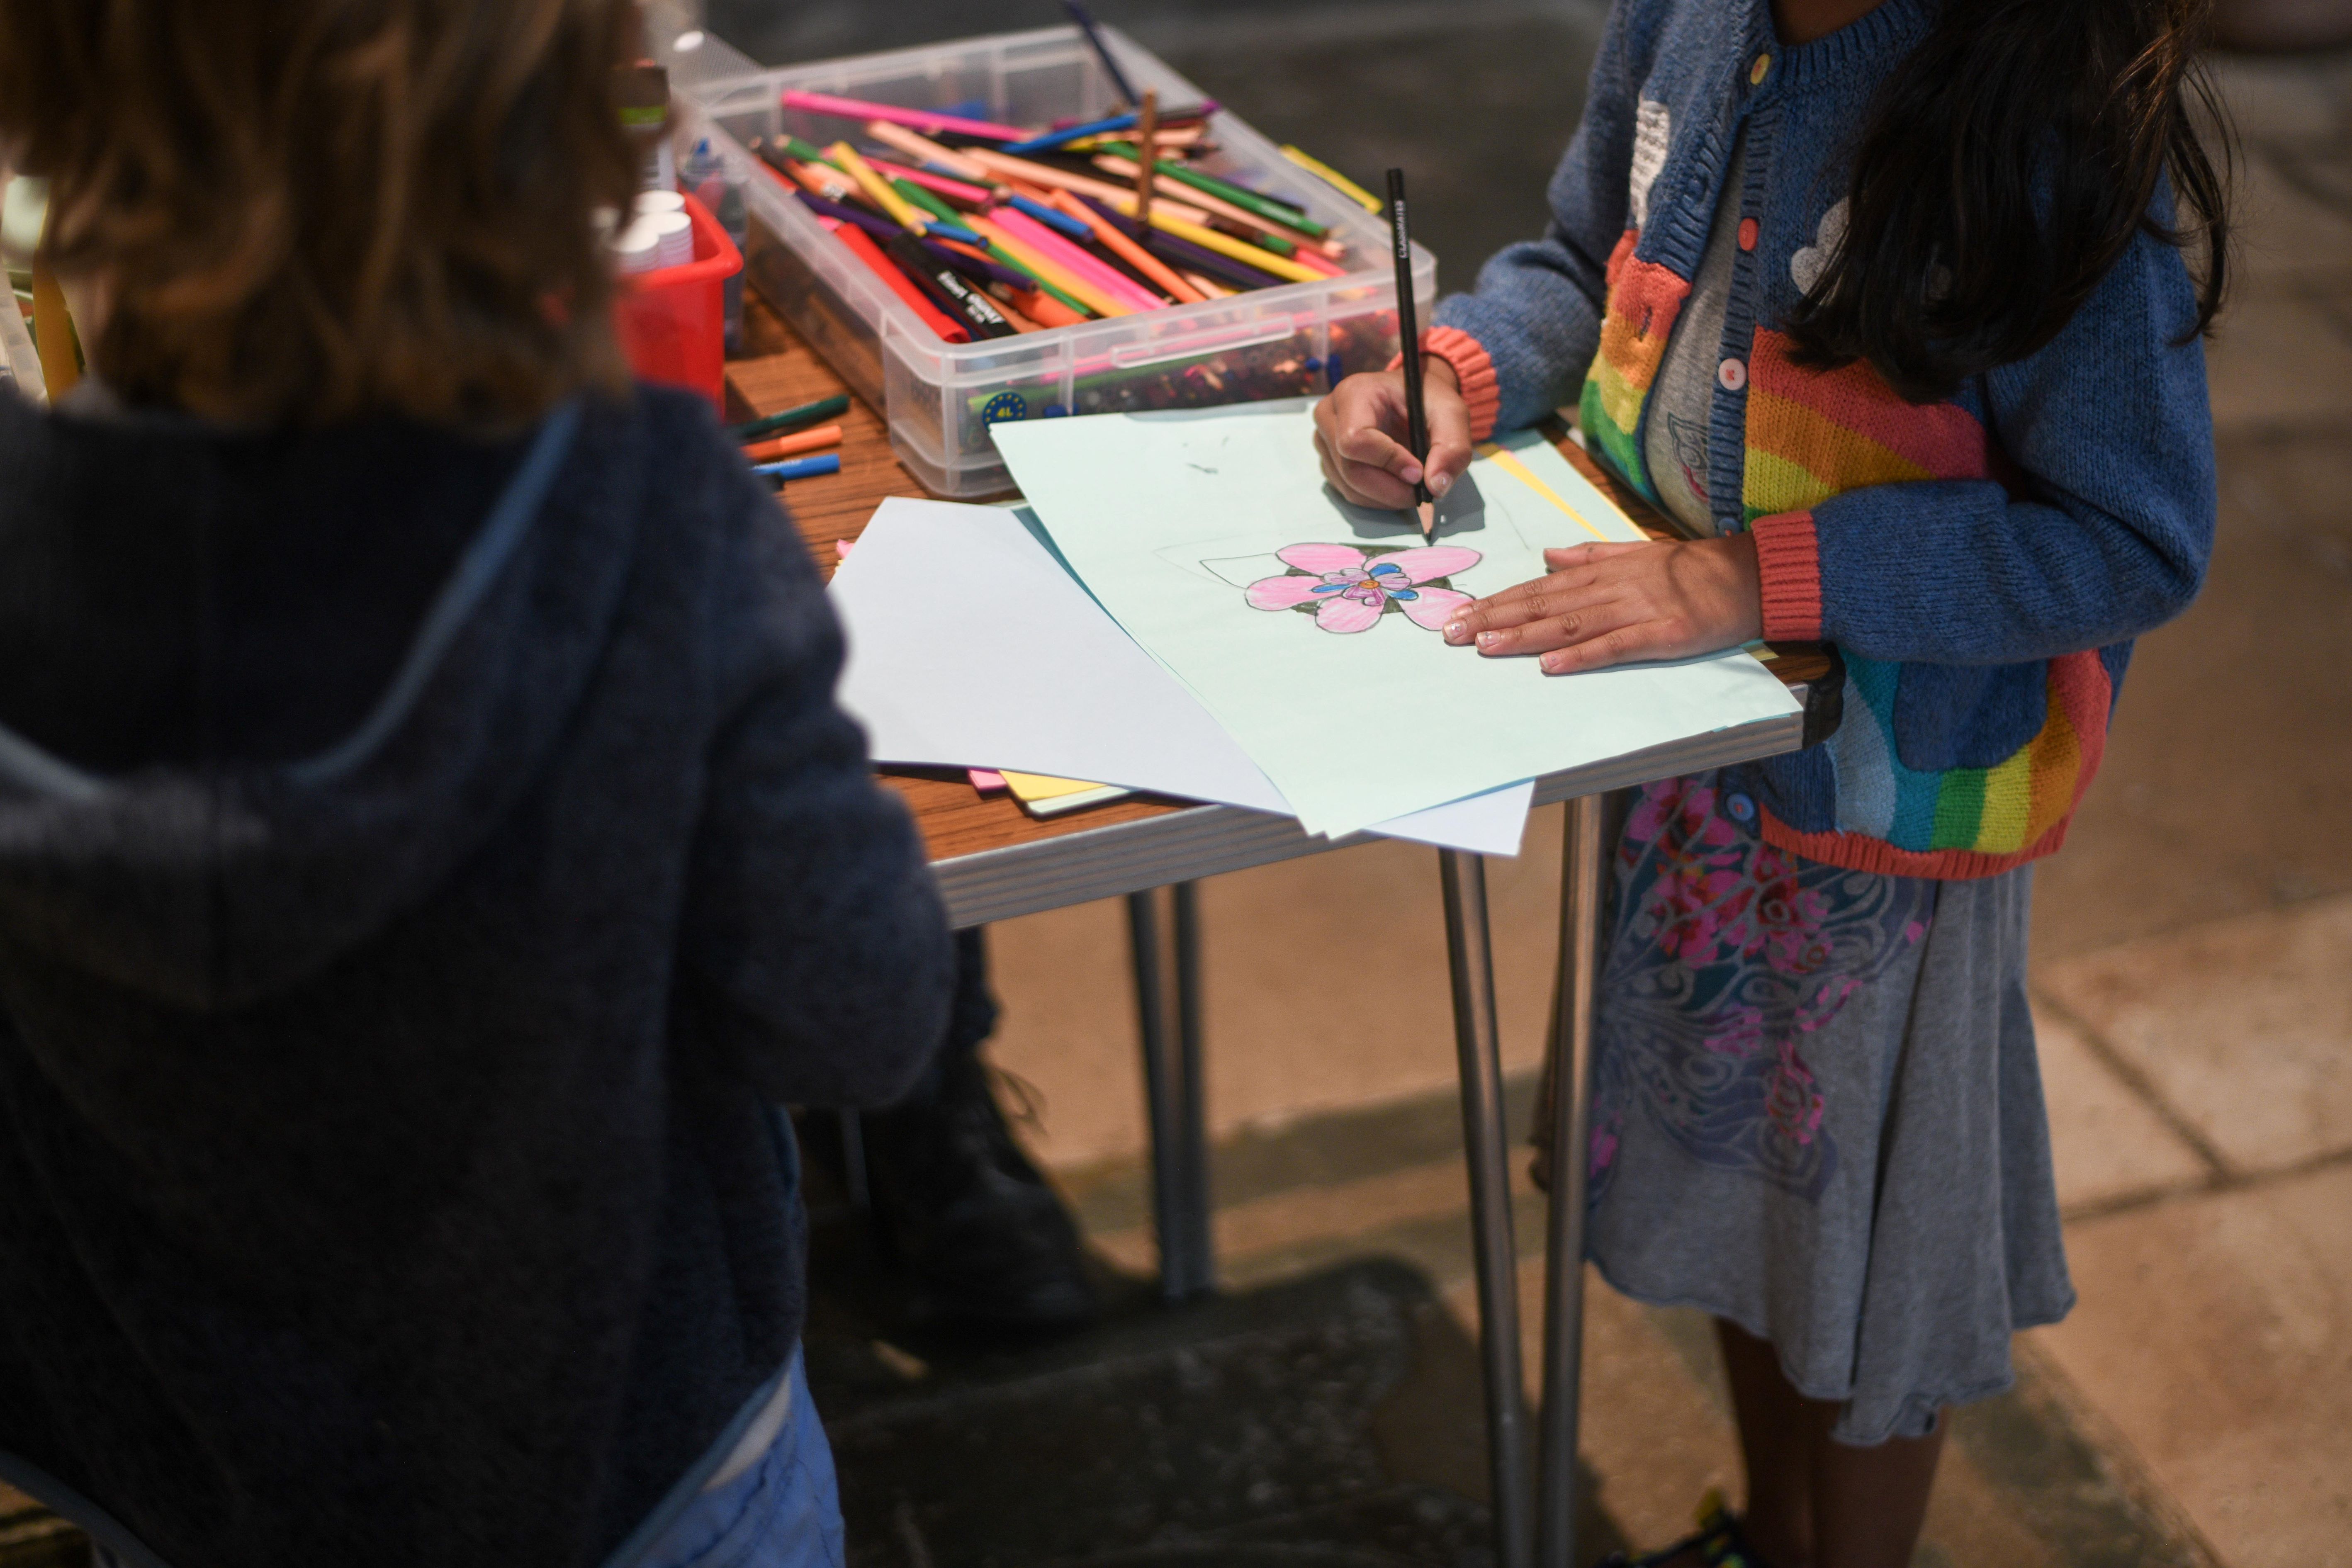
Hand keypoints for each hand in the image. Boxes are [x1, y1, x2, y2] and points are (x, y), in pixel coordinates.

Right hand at [1313, 360, 1471, 509]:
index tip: (1419, 472)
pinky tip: (1397, 484)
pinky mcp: (1329, 462)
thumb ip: (1452, 447)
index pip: (1355, 440)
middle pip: (1350, 470)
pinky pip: (1349, 493)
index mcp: (1353, 393)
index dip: (1388, 462)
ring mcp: (1324, 441)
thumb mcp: (1451, 413)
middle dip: (1391, 489)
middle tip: (1422, 490)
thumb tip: (1436, 487)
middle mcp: (1329, 416)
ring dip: (1387, 497)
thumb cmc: (1427, 400)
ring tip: (1413, 484)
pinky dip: (1378, 498)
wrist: (1411, 399)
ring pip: (1349, 487)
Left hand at [1441, 534, 1764, 673]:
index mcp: (1603, 571)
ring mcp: (1637, 611)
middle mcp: (1612, 588)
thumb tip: (1547, 555)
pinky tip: (1550, 664)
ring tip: (1486, 646)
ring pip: (1569, 624)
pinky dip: (1581, 655)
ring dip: (1524, 636)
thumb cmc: (1692, 569)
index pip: (1538, 588)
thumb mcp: (1636, 553)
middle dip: (1495, 619)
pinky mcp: (1662, 634)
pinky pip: (1615, 646)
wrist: (1749, 576)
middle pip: (1543, 605)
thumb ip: (1590, 555)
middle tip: (1453, 634)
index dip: (1497, 601)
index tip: (1459, 613)